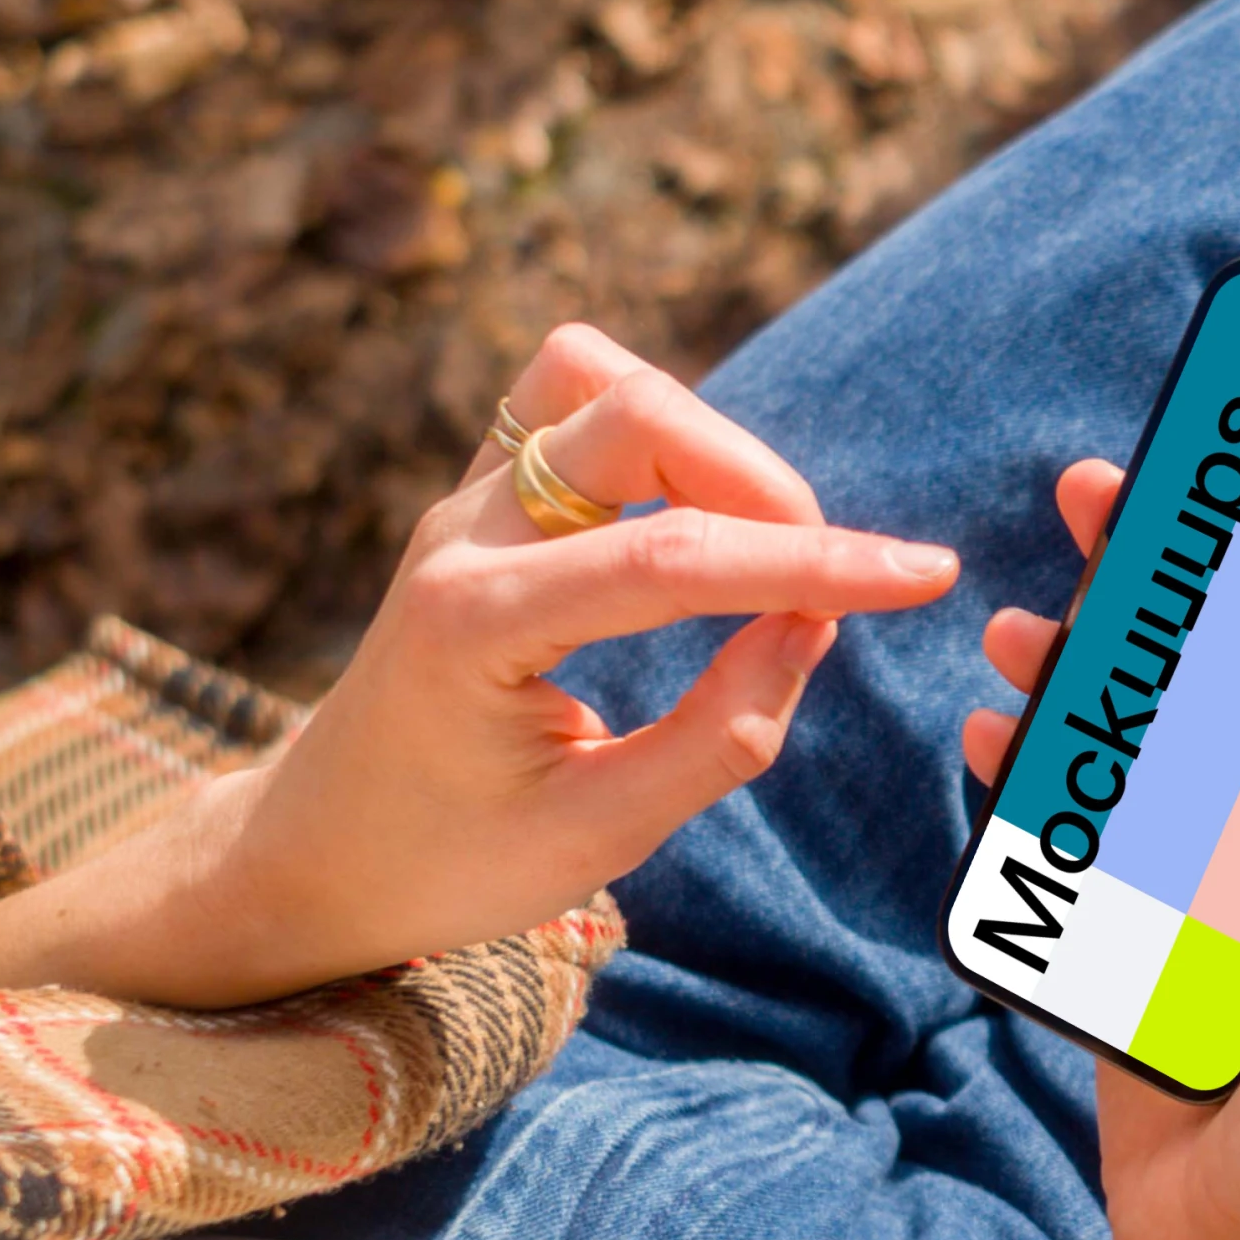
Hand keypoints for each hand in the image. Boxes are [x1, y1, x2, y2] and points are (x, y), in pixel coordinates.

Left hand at [0, 324, 955, 1005]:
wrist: (315, 853)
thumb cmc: (447, 864)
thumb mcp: (594, 838)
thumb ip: (716, 737)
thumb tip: (811, 628)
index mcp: (475, 625)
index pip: (674, 559)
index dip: (814, 561)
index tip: (925, 576)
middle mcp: (460, 537)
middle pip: (632, 414)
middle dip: (757, 480)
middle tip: (817, 581)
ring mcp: (462, 502)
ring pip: (597, 376)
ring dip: (702, 434)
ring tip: (754, 538)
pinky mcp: (478, 496)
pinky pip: (574, 399)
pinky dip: (658, 428)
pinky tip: (698, 512)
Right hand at [964, 459, 1239, 1239]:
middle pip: (1215, 691)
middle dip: (1160, 590)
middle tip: (1102, 498)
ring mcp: (1190, 893)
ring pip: (1129, 749)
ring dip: (1081, 674)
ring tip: (1031, 623)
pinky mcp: (1113, 941)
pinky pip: (1065, 839)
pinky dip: (1030, 780)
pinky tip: (1000, 732)